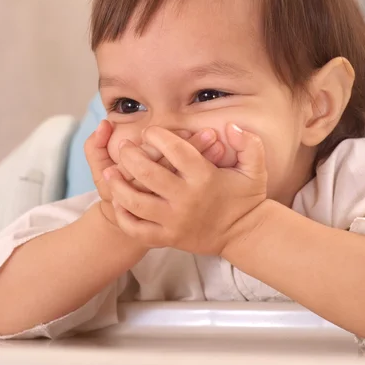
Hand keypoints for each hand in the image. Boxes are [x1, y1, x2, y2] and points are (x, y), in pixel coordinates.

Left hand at [104, 124, 266, 254]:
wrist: (244, 235)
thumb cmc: (246, 197)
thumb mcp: (255, 167)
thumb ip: (248, 143)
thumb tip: (230, 126)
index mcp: (204, 177)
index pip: (175, 149)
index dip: (157, 135)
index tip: (150, 131)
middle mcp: (186, 199)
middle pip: (148, 173)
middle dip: (131, 156)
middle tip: (124, 146)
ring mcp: (174, 221)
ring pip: (135, 202)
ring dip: (118, 185)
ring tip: (110, 172)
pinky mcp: (168, 238)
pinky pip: (137, 229)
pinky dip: (123, 216)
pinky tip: (118, 201)